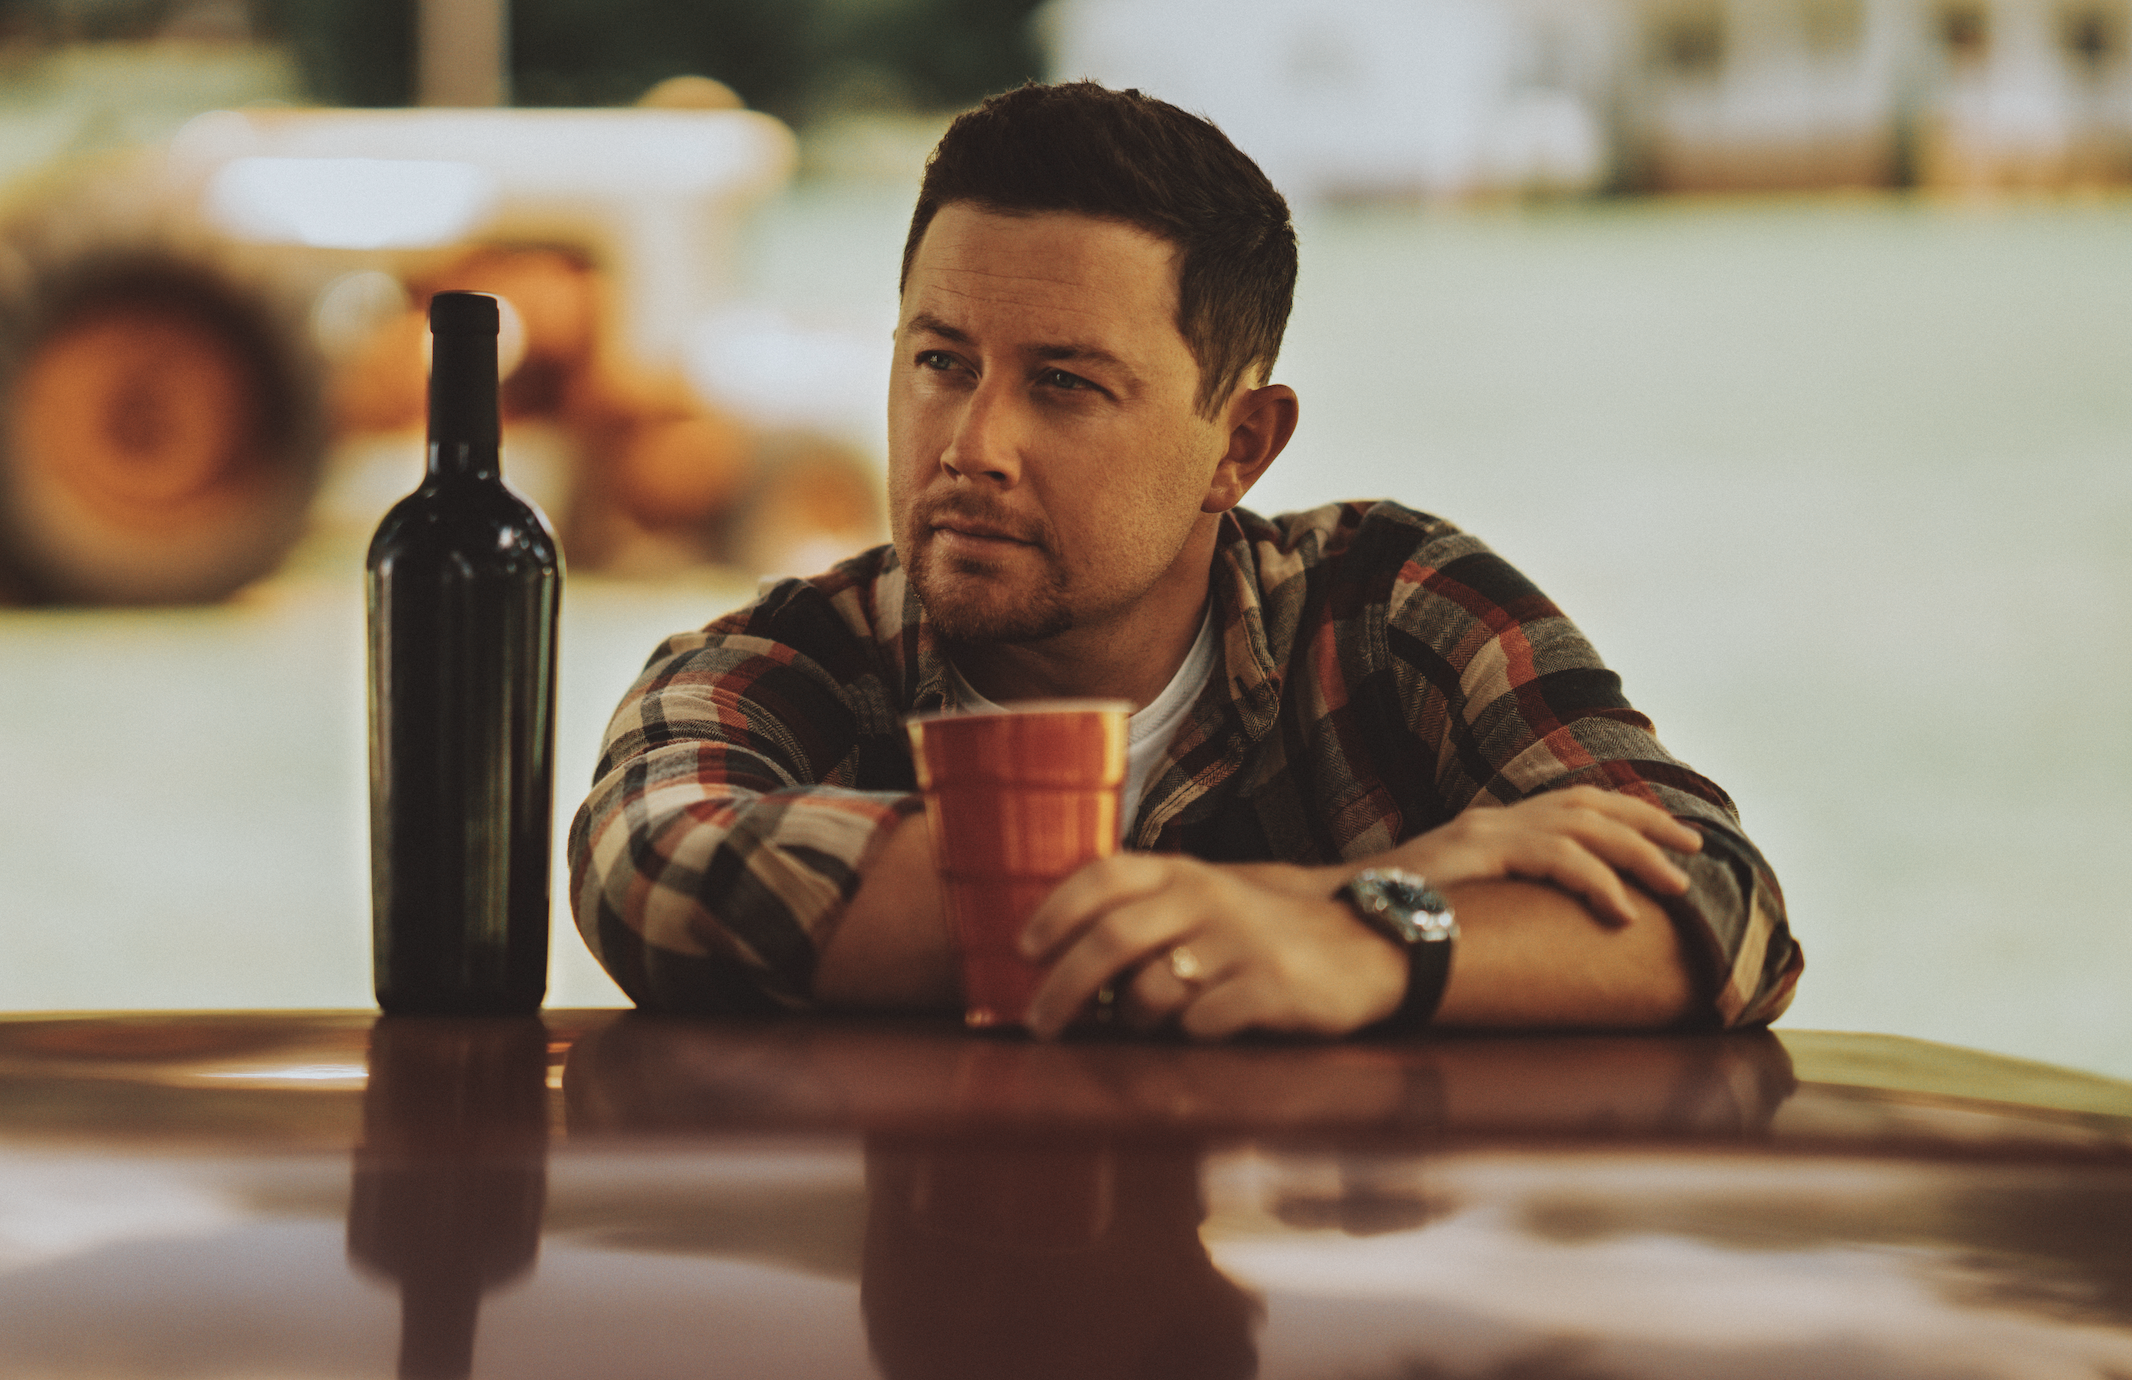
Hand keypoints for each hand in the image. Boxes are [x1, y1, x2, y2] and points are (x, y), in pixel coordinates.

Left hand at [1017, 855, 1406, 1041]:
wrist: (1367, 947)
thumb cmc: (1264, 932)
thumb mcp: (1206, 901)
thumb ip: (1143, 911)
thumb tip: (1056, 948)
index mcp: (1184, 872)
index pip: (1102, 876)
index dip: (1053, 913)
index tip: (1023, 951)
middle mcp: (1208, 898)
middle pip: (1112, 941)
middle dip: (1063, 989)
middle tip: (1039, 1023)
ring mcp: (1241, 943)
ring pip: (1152, 992)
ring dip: (1133, 1020)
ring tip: (1143, 1025)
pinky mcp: (1273, 988)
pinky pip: (1202, 1025)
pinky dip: (1190, 1035)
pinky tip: (1206, 1028)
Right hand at [1383, 786, 1700, 927]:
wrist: (1341, 914)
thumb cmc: (1396, 920)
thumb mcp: (1461, 903)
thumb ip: (1499, 899)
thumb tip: (1541, 927)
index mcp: (1492, 825)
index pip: (1573, 804)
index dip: (1627, 815)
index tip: (1670, 836)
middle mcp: (1493, 818)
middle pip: (1589, 805)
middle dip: (1648, 824)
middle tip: (1695, 849)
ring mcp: (1485, 831)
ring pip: (1583, 827)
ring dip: (1638, 854)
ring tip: (1676, 885)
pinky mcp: (1480, 852)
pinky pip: (1557, 859)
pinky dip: (1598, 883)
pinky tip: (1623, 912)